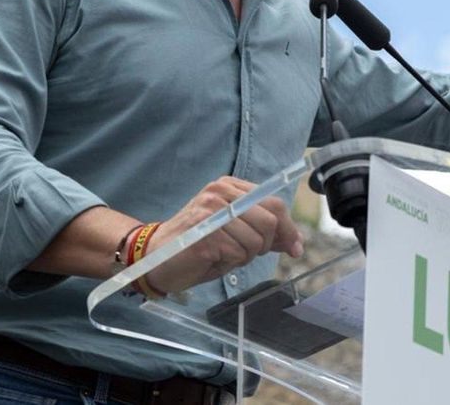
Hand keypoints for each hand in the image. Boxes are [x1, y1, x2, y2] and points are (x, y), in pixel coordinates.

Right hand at [143, 176, 303, 293]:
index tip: (295, 247)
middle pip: (270, 220)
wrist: (153, 257)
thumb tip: (295, 241)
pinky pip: (238, 254)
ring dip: (246, 256)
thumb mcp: (233, 232)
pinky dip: (232, 262)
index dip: (288, 228)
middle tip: (247, 253)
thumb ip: (263, 232)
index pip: (274, 202)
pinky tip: (213, 258)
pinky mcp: (205, 234)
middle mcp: (219, 193)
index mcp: (228, 187)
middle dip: (267, 244)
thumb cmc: (196, 246)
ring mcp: (211, 212)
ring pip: (256, 240)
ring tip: (223, 254)